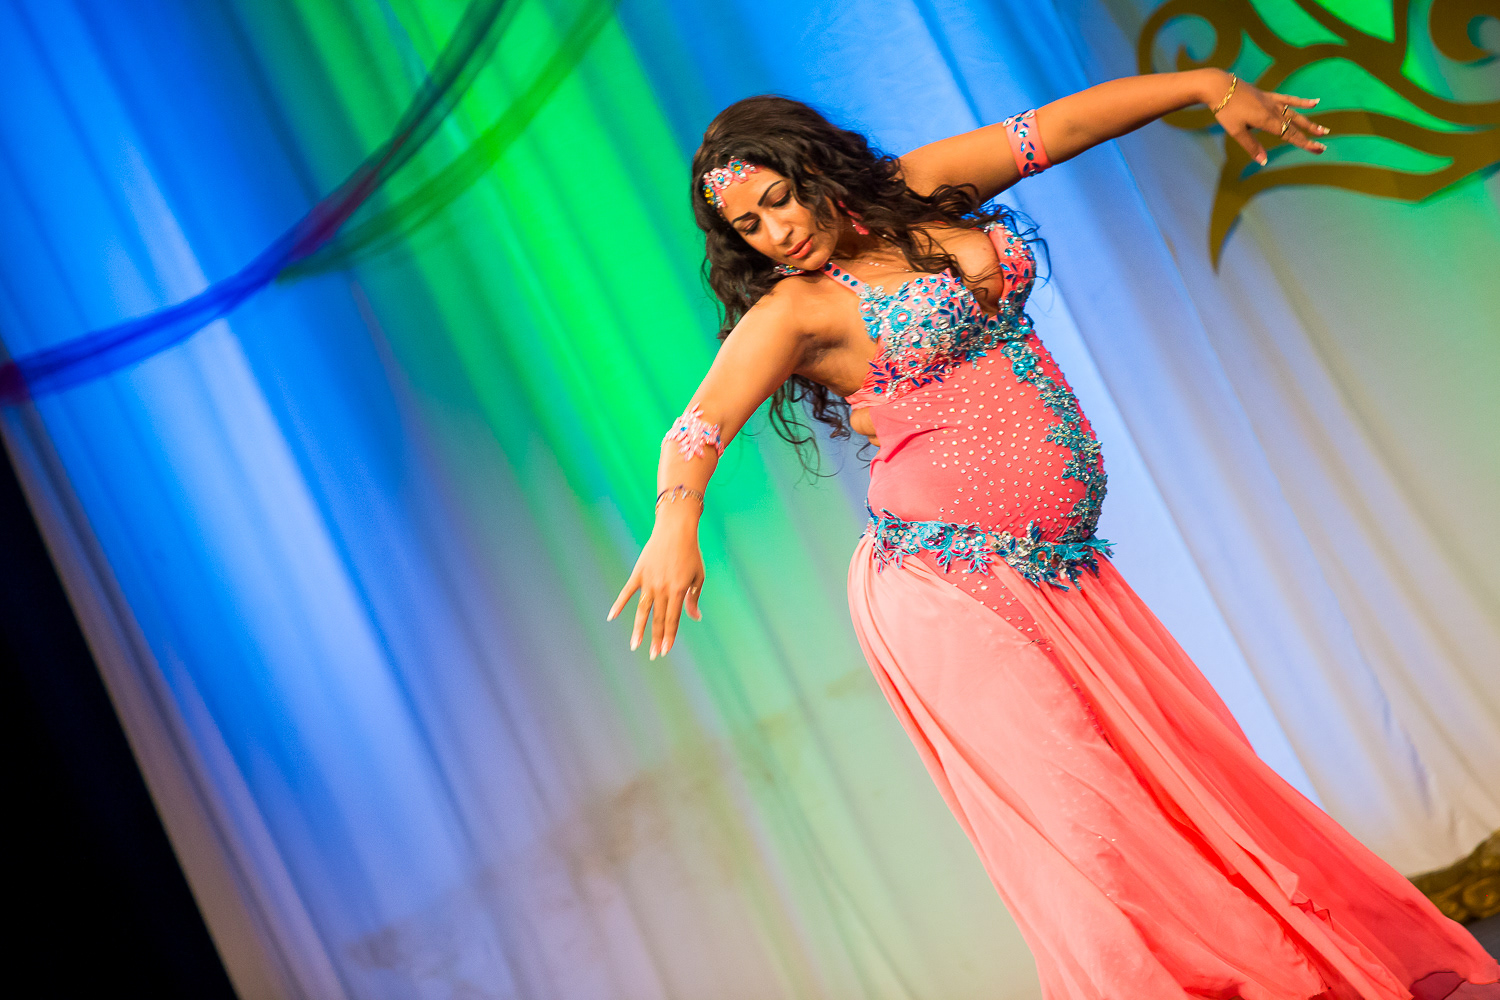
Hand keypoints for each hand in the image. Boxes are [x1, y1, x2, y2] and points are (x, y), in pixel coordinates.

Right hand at [607, 516, 704, 659]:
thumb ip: (693, 598)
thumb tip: (695, 618)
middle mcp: (662, 588)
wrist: (675, 530)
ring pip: (642, 611)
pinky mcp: (638, 573)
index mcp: (678, 590)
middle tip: (654, 656)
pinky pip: (627, 592)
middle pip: (658, 619)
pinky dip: (619, 604)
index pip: (673, 619)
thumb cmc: (690, 553)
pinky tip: (612, 617)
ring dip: (639, 629)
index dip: (670, 636)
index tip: (666, 651)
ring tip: (635, 645)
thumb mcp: (698, 576)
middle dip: (656, 639)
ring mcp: (649, 581)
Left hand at [1210, 74, 1327, 165]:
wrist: (1219, 86)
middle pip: (1295, 125)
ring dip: (1308, 122)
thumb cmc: (1225, 111)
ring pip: (1295, 113)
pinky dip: (1301, 102)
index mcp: (1266, 120)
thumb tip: (1264, 161)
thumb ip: (1251, 146)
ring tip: (1322, 129)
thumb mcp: (1236, 131)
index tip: (1318, 149)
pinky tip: (1315, 102)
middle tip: (1324, 142)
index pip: (1290, 135)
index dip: (1305, 143)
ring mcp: (1272, 102)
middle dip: (1309, 135)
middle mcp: (1273, 110)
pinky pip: (1288, 99)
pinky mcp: (1268, 96)